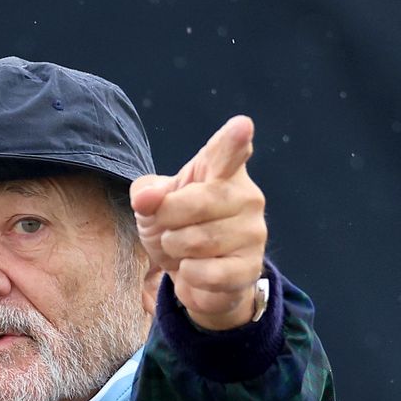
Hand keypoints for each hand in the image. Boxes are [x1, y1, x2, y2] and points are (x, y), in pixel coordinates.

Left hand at [129, 115, 267, 330]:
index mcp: (222, 170)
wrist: (194, 274)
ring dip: (176, 249)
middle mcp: (247, 197)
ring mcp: (253, 233)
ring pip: (199, 241)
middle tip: (169, 227)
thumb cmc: (177, 225)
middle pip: (197, 202)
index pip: (229, 151)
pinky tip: (195, 270)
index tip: (241, 125)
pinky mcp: (251, 267)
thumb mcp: (152, 202)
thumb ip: (146, 192)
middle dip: (169, 219)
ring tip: (183, 249)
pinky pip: (208, 273)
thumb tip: (147, 200)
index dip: (234, 140)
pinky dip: (189, 275)